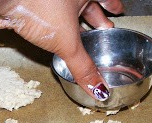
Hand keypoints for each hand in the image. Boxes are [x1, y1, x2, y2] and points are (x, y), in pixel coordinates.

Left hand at [0, 0, 123, 100]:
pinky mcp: (33, 3)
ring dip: (77, 22)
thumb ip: (83, 67)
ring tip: (82, 34)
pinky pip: (53, 13)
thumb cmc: (37, 5)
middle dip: (96, 16)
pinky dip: (59, 24)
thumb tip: (98, 87)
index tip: (118, 11)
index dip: (113, 5)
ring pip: (69, 9)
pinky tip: (57, 34)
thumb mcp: (67, 42)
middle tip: (104, 26)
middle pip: (87, 3)